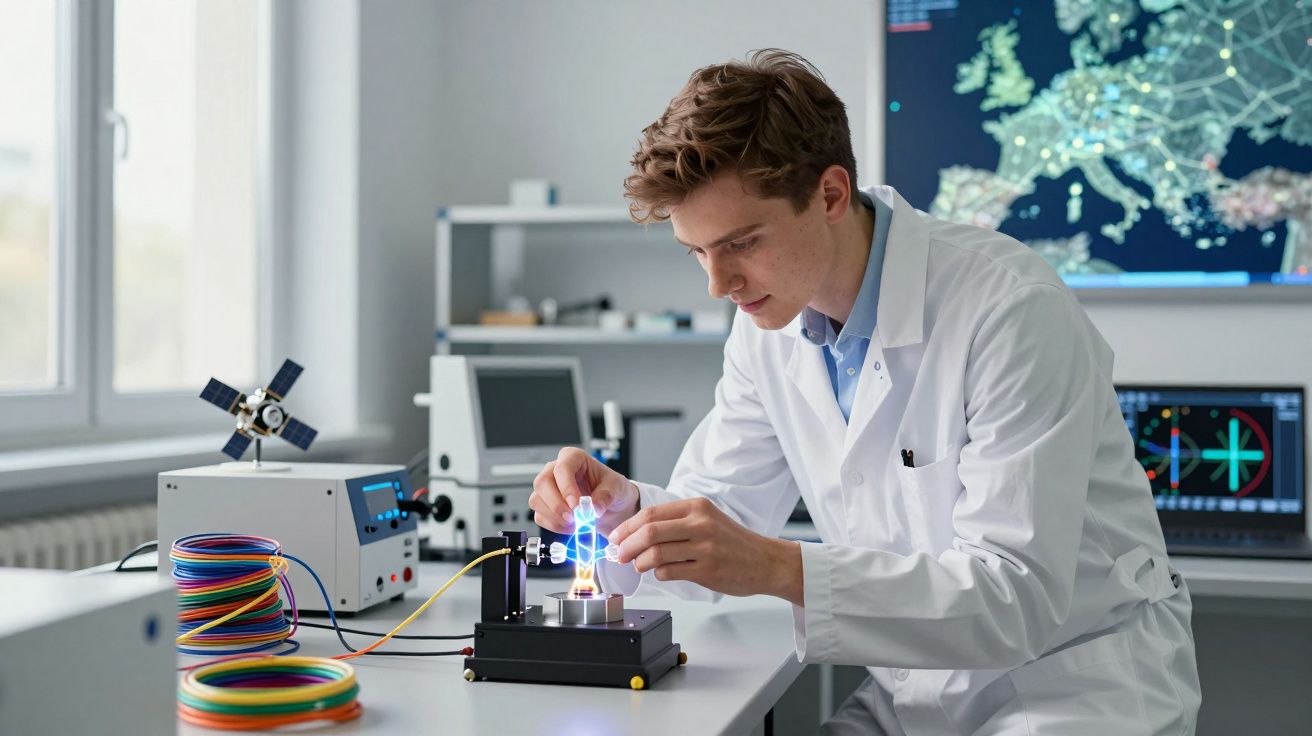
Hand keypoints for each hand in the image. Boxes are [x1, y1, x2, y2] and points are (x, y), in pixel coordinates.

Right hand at [529, 447, 639, 535]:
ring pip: (536, 501)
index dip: (566, 487)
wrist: (614, 507)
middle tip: (574, 518)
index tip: (577, 505)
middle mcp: (555, 470)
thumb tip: (592, 508)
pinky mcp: (545, 506)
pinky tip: (571, 527)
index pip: (562, 467)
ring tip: (576, 524)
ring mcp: (548, 488)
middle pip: (542, 483)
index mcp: (574, 458)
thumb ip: (605, 496)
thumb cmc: (613, 490)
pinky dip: (555, 526)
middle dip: (556, 504)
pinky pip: (540, 517)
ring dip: (555, 517)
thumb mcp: (617, 488)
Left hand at [607, 497, 803, 603]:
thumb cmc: (732, 542)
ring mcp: (705, 547)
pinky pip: (670, 571)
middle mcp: (700, 523)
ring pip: (656, 553)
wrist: (766, 561)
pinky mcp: (708, 570)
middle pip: (649, 531)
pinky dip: (658, 574)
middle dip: (626, 545)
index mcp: (697, 507)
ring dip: (640, 562)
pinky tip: (661, 573)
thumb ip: (676, 522)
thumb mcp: (707, 519)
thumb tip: (637, 533)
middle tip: (619, 554)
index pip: (650, 513)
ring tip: (639, 566)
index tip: (615, 537)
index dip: (627, 527)